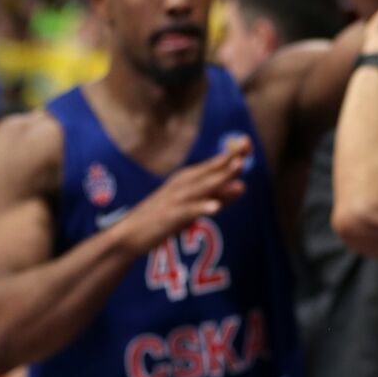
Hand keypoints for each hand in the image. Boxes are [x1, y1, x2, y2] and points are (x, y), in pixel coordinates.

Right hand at [118, 137, 250, 254]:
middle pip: (209, 170)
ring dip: (220, 176)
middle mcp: (182, 185)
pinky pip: (188, 211)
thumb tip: (243, 186)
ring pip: (202, 186)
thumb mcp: (195, 206)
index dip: (231, 152)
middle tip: (247, 144)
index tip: (248, 141)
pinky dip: (201, 208)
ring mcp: (176, 199)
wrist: (129, 235)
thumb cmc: (164, 218)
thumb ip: (219, 197)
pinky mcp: (170, 216)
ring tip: (238, 166)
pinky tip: (215, 207)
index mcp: (188, 179)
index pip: (213, 164)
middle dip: (229, 157)